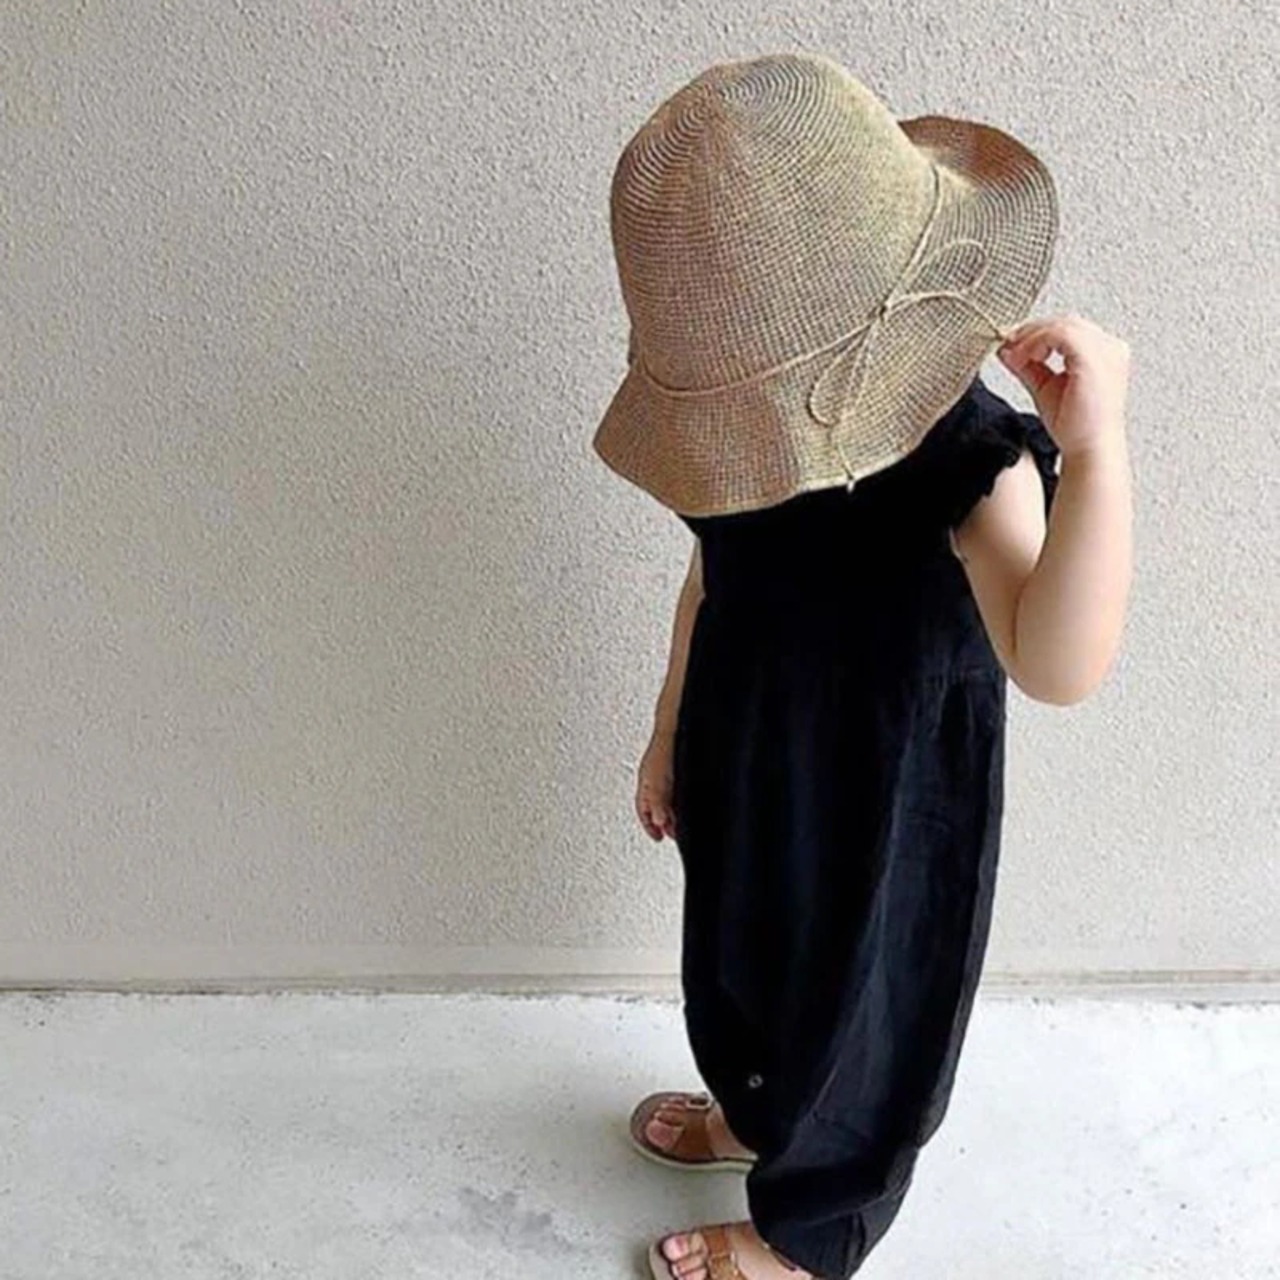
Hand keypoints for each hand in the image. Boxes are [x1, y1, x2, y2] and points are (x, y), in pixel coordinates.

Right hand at [635, 731, 677, 841]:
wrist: (678, 724)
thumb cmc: (664, 747)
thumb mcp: (656, 780)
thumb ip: (657, 801)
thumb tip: (658, 821)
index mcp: (646, 783)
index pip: (643, 810)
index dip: (648, 826)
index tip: (658, 837)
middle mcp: (655, 778)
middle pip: (656, 806)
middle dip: (663, 822)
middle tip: (673, 833)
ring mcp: (668, 773)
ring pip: (667, 798)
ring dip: (673, 811)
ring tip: (682, 822)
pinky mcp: (681, 769)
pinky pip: (678, 789)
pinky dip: (682, 799)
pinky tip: (690, 802)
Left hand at [997, 313, 1130, 455]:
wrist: (1088, 449)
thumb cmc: (1075, 427)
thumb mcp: (1045, 387)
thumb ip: (1028, 366)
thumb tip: (1006, 349)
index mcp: (1104, 354)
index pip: (1068, 329)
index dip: (1036, 333)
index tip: (1011, 345)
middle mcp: (1110, 349)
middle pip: (1066, 322)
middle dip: (1032, 332)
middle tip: (1008, 346)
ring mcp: (1106, 352)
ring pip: (1062, 325)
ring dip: (1032, 337)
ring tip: (1015, 356)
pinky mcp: (1093, 360)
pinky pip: (1061, 335)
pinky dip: (1037, 342)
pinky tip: (1025, 358)